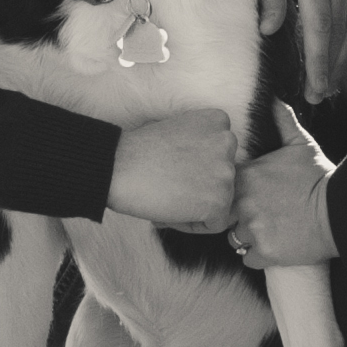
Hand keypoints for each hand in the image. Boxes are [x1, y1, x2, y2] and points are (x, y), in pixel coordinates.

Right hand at [107, 108, 237, 231]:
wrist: (119, 166)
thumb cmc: (140, 150)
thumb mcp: (180, 131)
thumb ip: (201, 144)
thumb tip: (209, 171)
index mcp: (219, 121)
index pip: (222, 155)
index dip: (198, 170)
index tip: (175, 172)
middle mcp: (227, 142)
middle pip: (223, 179)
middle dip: (199, 189)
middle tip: (170, 189)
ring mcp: (225, 172)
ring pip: (221, 203)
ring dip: (195, 208)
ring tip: (168, 200)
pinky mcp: (218, 201)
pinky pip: (215, 224)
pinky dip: (193, 225)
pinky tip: (170, 213)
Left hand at [231, 102, 337, 266]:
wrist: (339, 211)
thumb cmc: (319, 177)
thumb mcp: (301, 144)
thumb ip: (282, 121)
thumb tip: (274, 99)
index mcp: (247, 176)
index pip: (221, 186)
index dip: (232, 191)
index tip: (246, 193)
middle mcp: (244, 203)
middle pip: (224, 214)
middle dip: (236, 215)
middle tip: (256, 214)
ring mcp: (253, 230)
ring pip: (234, 238)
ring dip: (246, 236)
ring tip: (266, 230)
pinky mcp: (264, 253)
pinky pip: (248, 258)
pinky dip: (257, 255)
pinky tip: (272, 245)